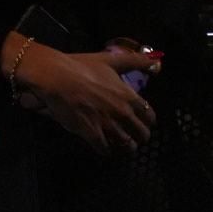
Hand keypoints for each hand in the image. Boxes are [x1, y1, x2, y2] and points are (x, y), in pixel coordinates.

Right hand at [15, 44, 157, 155]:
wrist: (56, 76)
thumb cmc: (82, 67)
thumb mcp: (110, 60)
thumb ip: (134, 61)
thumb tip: (155, 62)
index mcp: (129, 97)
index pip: (150, 117)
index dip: (147, 121)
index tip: (142, 122)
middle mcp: (123, 113)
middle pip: (141, 134)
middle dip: (138, 137)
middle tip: (132, 137)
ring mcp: (108, 125)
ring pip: (125, 145)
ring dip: (124, 147)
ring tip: (120, 147)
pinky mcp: (92, 133)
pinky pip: (104, 149)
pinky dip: (105, 151)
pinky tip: (103, 148)